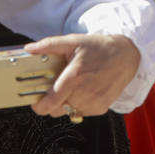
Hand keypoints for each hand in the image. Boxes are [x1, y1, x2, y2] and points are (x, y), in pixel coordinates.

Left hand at [25, 33, 141, 119]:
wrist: (126, 56)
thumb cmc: (99, 48)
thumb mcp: (73, 41)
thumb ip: (48, 45)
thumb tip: (29, 49)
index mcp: (75, 76)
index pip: (50, 103)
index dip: (39, 106)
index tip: (36, 102)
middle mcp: (84, 92)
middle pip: (56, 110)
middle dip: (52, 102)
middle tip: (56, 88)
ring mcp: (93, 102)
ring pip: (68, 112)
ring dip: (66, 103)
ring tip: (74, 86)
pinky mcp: (100, 108)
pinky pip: (81, 112)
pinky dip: (78, 104)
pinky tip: (85, 90)